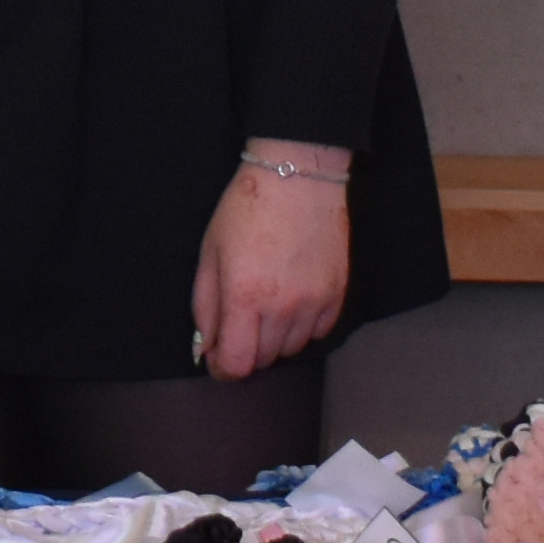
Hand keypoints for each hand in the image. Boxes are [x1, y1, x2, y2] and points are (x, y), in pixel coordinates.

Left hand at [190, 145, 352, 378]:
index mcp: (245, 295)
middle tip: (239, 324)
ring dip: (275, 340)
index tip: (218, 359)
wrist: (298, 173)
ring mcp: (315, 301)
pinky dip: (303, 327)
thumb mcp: (210, 252)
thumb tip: (206, 348)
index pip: (237, 363)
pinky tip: (292, 302)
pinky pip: (319, 332)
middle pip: (265, 360)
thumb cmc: (246, 207)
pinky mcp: (338, 293)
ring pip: (294, 349)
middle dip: (246, 350)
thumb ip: (205, 306)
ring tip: (266, 307)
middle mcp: (284, 306)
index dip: (223, 369)